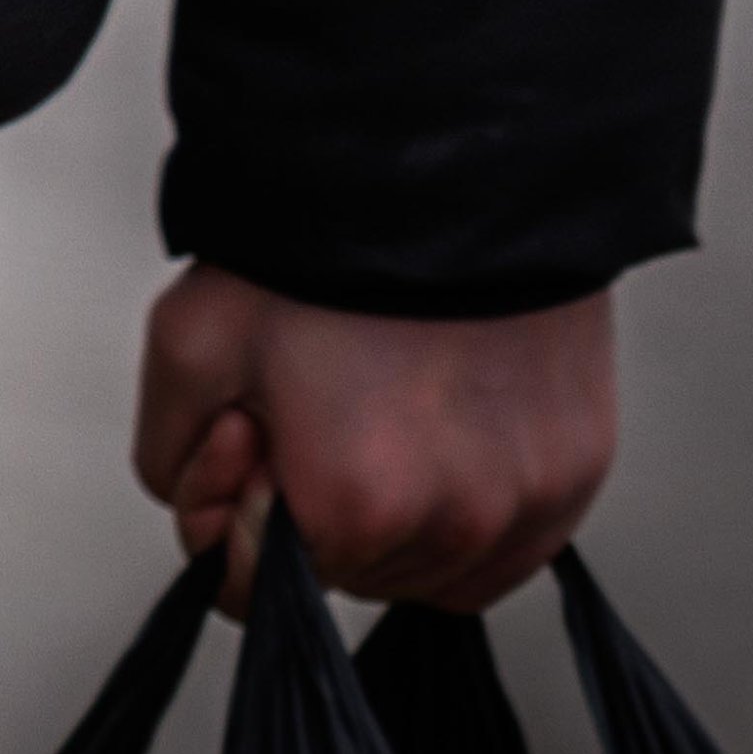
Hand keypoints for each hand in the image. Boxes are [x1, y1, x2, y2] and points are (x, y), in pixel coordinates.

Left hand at [135, 264, 616, 613]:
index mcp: (356, 507)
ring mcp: (532, 503)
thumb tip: (213, 517)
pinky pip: (507, 546)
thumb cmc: (325, 242)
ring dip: (392, 515)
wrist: (445, 164)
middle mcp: (458, 523)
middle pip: (347, 576)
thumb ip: (171, 459)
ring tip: (379, 404)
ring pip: (430, 571)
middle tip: (310, 401)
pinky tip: (434, 424)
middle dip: (310, 507)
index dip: (230, 511)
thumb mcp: (188, 341)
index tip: (243, 437)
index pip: (257, 589)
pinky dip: (465, 508)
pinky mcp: (580, 470)